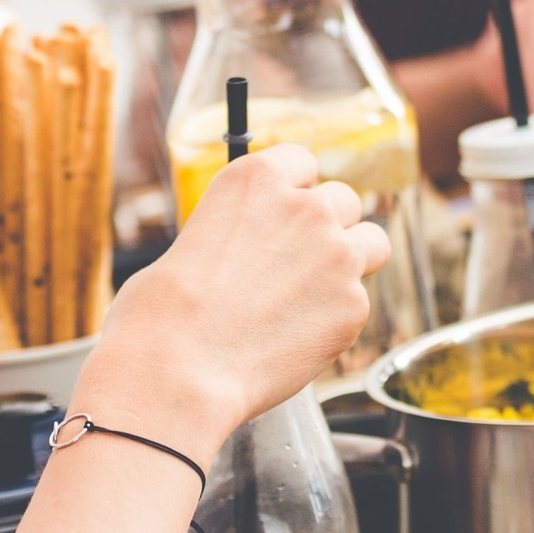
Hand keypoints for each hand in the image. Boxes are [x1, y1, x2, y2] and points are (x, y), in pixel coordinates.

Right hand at [81, 144, 389, 448]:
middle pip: (344, 199)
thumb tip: (247, 250)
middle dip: (328, 226)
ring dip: (352, 260)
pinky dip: (338, 317)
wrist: (178, 371)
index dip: (295, 190)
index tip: (286, 213)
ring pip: (371, 243)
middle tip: (299, 263)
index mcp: (257, 180)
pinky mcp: (354, 304)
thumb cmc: (162, 315)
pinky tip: (298, 338)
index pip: (302, 161)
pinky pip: (358, 301)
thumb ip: (238, 232)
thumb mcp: (191, 243)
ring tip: (315, 295)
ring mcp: (337, 254)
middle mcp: (306, 207)